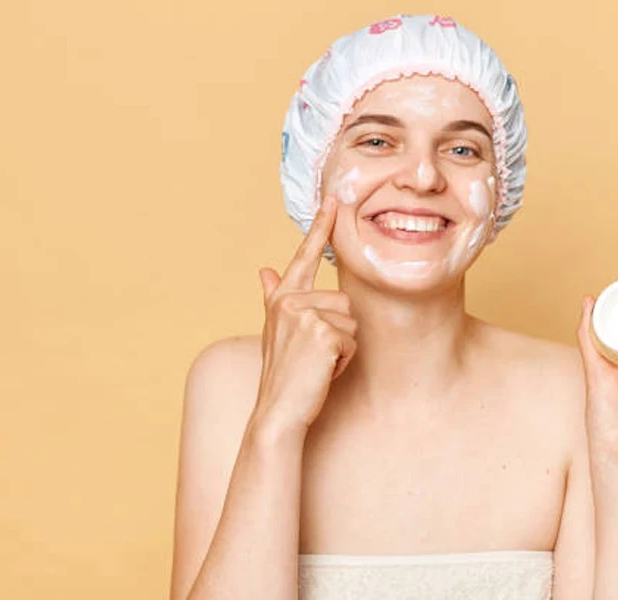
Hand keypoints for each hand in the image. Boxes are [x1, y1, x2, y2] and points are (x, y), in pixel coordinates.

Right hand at [256, 196, 357, 431]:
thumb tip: (265, 270)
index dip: (320, 227)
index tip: (333, 199)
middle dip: (339, 331)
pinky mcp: (321, 332)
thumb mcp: (276, 332)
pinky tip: (323, 371)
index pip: (303, 256)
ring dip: (343, 347)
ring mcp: (304, 315)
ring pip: (351, 320)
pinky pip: (351, 340)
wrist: (278, 411)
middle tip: (314, 356)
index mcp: (281, 298)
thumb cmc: (283, 373)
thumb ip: (274, 297)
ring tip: (318, 363)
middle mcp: (289, 301)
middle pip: (343, 300)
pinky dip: (343, 360)